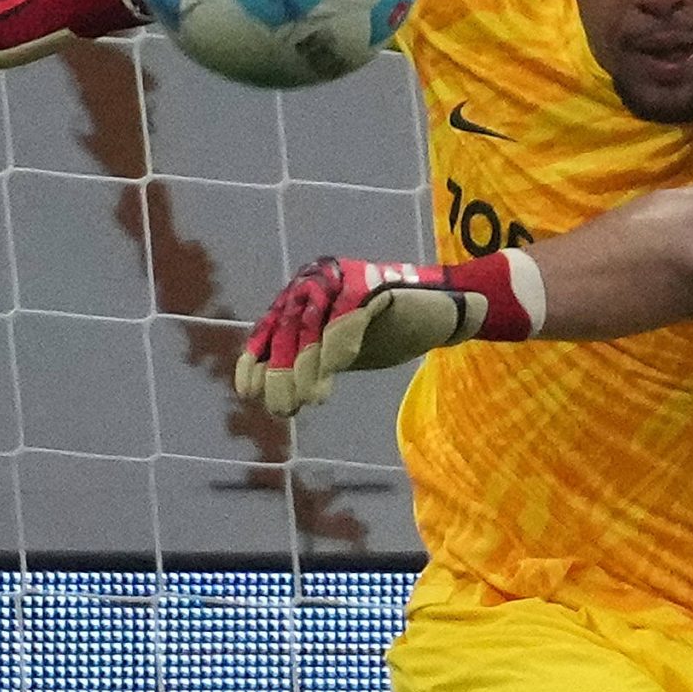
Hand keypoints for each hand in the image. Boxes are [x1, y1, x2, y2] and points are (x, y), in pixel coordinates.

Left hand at [233, 253, 543, 417]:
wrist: (444, 312)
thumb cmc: (390, 332)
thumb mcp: (342, 351)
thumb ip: (312, 361)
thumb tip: (272, 392)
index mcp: (307, 296)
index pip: (271, 329)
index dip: (256, 359)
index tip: (248, 391)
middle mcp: (320, 282)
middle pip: (287, 331)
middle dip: (281, 373)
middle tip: (283, 409)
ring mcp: (346, 283)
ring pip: (312, 328)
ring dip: (306, 369)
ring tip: (309, 400)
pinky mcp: (373, 287)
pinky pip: (345, 322)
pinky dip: (336, 351)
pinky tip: (331, 378)